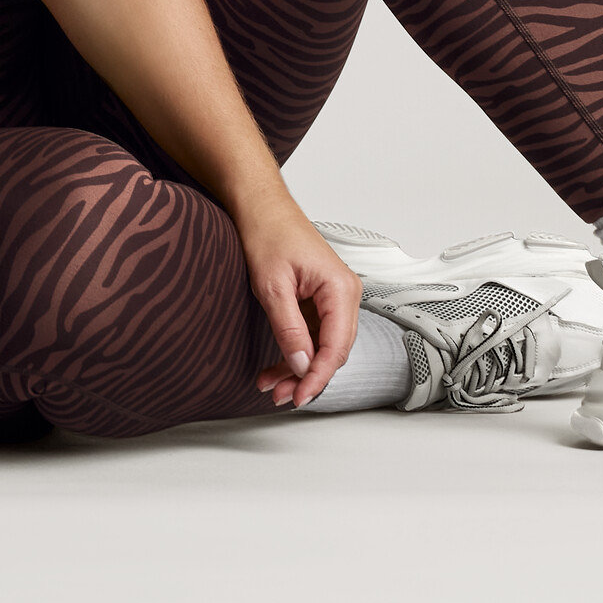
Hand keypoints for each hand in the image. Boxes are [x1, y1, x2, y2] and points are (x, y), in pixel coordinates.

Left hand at [241, 204, 361, 409]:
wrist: (259, 206)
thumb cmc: (268, 232)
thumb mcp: (272, 286)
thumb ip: (289, 328)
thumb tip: (301, 365)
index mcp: (341, 289)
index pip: (337, 347)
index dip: (318, 376)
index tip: (299, 397)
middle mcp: (344, 295)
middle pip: (332, 350)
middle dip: (306, 377)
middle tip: (280, 396)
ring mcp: (332, 298)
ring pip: (321, 346)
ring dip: (298, 368)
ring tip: (271, 386)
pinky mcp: (317, 300)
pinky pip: (311, 334)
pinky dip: (294, 351)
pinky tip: (275, 368)